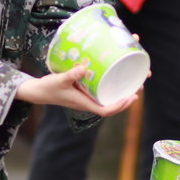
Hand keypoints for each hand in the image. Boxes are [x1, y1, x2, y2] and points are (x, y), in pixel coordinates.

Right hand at [15, 65, 140, 116]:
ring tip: (136, 74)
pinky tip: (117, 69)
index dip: (120, 106)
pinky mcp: (86, 88)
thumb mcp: (59, 80)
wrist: (38, 91)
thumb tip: (83, 68)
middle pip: (113, 101)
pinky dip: (112, 79)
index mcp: (85, 103)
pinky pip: (103, 86)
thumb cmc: (48, 88)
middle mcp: (90, 100)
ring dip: (123, 85)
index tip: (132, 97)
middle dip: (128, 93)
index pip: (107, 110)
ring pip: (110, 93)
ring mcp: (89, 94)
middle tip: (141, 81)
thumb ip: (70, 75)